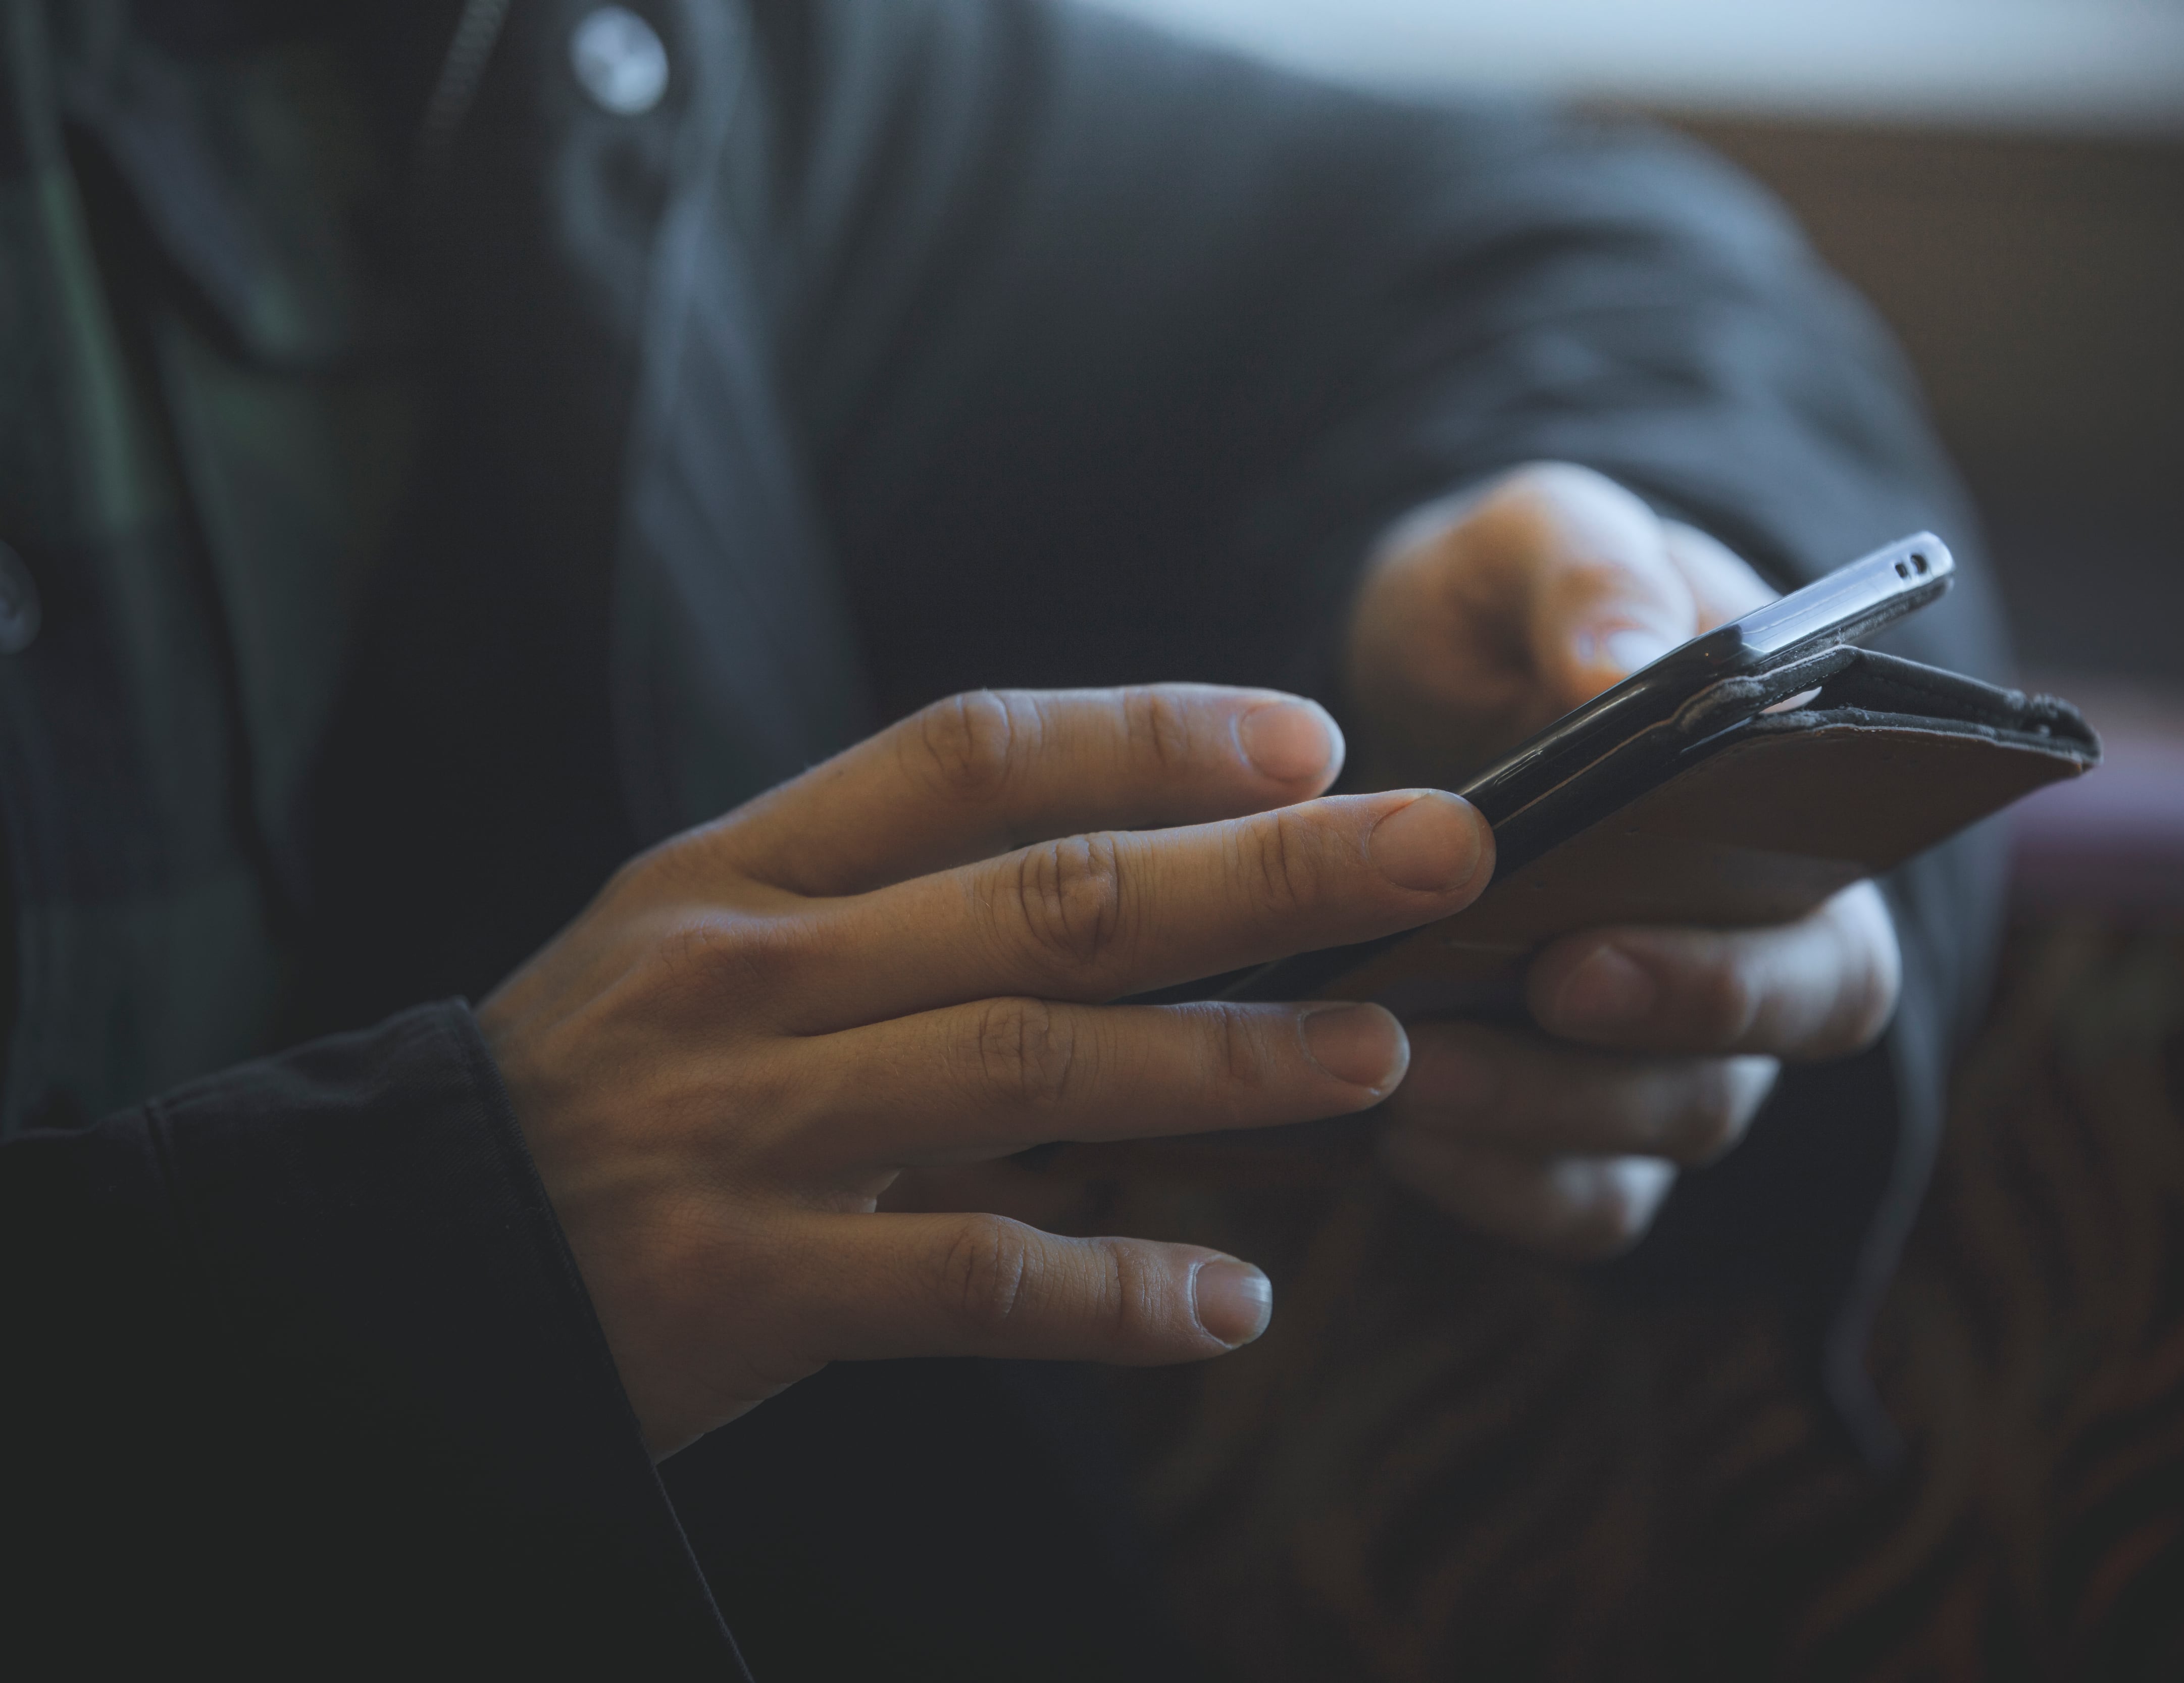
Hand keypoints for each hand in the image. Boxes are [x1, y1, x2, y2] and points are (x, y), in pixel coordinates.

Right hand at [478, 686, 1491, 1455]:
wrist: (405, 1257)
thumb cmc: (602, 1088)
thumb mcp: (711, 951)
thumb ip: (894, 916)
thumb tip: (1150, 897)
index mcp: (747, 872)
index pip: (974, 757)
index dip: (1153, 733)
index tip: (1312, 739)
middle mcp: (757, 976)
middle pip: (1051, 900)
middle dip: (1265, 876)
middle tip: (1444, 852)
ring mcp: (750, 1129)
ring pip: (1032, 1071)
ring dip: (1226, 1066)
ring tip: (1378, 1059)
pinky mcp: (747, 1288)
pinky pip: (968, 1282)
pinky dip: (1111, 1294)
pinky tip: (1229, 1305)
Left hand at [1347, 464, 1900, 1258]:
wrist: (1427, 675)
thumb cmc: (1514, 607)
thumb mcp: (1535, 541)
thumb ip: (1588, 571)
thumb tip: (1620, 662)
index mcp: (1790, 842)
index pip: (1828, 961)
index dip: (1728, 986)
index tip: (1586, 957)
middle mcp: (1746, 972)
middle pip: (1728, 1081)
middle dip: (1612, 1066)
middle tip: (1482, 1021)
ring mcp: (1655, 1059)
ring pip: (1633, 1148)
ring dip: (1521, 1122)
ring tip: (1393, 1071)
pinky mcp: (1560, 1122)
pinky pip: (1560, 1201)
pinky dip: (1485, 1185)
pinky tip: (1390, 1135)